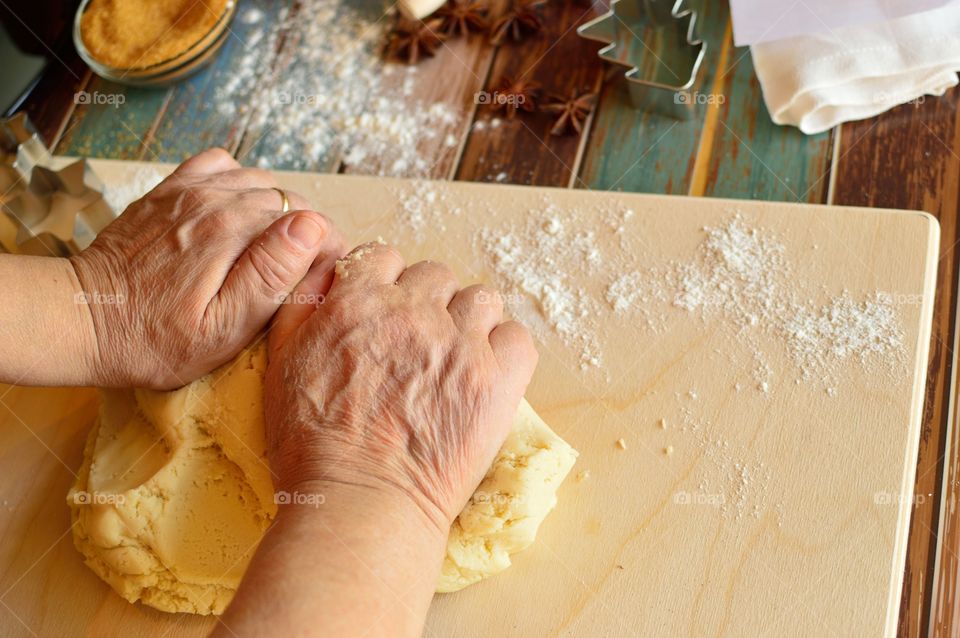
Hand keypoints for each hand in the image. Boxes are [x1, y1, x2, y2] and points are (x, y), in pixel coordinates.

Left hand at [69, 148, 344, 388]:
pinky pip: (222, 166)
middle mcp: (212, 199)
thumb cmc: (155, 339)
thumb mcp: (222, 329)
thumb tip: (310, 227)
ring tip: (271, 250)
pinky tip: (237, 217)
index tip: (322, 278)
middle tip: (299, 273)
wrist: (84, 319)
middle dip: (306, 234)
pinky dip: (240, 185)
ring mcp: (188, 189)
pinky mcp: (170, 190)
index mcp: (230, 232)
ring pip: (260, 182)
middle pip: (288, 201)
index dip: (326, 250)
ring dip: (277, 212)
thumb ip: (270, 276)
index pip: (310, 222)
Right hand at [264, 242, 537, 531]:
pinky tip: (485, 376)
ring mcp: (459, 343)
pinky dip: (504, 351)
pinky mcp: (497, 379)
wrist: (360, 506)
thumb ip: (302, 305)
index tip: (387, 314)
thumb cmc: (313, 447)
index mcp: (356, 302)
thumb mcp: (281, 364)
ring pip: (480, 300)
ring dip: (468, 322)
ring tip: (454, 362)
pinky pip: (516, 337)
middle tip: (418, 347)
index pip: (383, 257)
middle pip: (434, 276)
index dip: (385, 285)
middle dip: (426, 304)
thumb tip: (329, 270)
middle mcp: (411, 313)